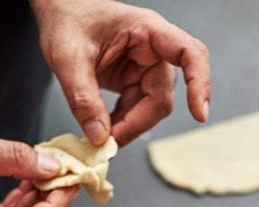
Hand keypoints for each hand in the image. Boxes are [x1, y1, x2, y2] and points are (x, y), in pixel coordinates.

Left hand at [30, 0, 210, 146]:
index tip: (198, 114)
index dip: (199, 83)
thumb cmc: (66, 19)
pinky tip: (103, 127)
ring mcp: (145, 67)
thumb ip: (82, 98)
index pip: (189, 54)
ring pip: (151, 109)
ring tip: (101, 135)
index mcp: (147, 31)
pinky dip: (122, 124)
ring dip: (129, 126)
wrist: (59, 12)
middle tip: (109, 142)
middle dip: (138, 123)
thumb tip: (100, 138)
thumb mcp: (67, 58)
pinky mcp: (135, 81)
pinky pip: (137, 110)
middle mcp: (153, 50)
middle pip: (162, 98)